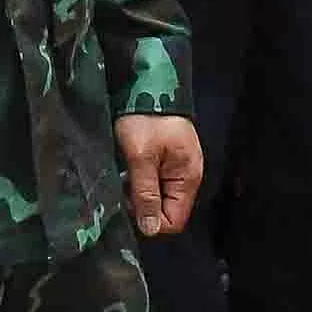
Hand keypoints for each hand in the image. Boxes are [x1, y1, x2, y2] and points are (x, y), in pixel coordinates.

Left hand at [116, 113, 202, 236]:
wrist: (146, 81)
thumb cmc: (146, 117)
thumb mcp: (141, 156)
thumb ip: (146, 193)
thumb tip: (150, 229)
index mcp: (188, 177)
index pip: (174, 220)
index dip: (151, 220)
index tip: (130, 204)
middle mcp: (186, 175)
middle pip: (165, 208)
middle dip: (142, 204)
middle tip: (124, 186)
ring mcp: (175, 165)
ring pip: (156, 194)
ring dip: (138, 190)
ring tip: (123, 173)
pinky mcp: (164, 156)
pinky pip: (152, 179)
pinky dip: (138, 177)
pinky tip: (126, 166)